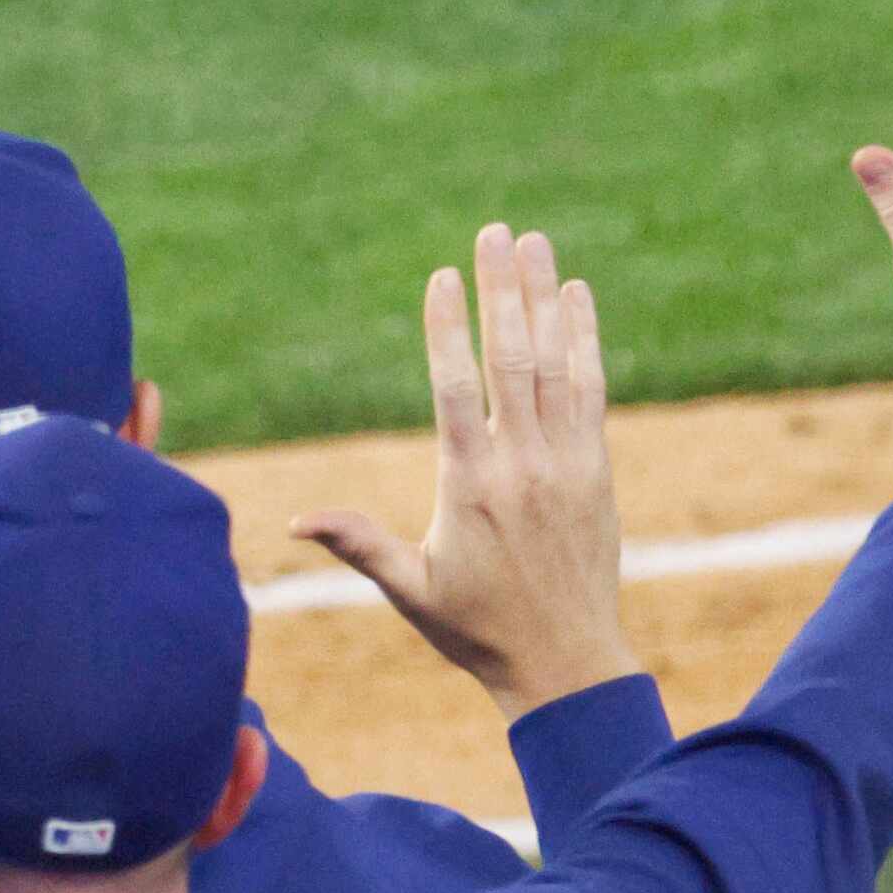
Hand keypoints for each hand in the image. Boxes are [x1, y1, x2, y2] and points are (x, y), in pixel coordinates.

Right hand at [294, 227, 639, 722]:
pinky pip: (591, 390)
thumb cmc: (476, 628)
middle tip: (495, 230)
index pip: (457, 388)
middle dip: (502, 289)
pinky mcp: (596, 468)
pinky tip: (577, 297)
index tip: (443, 275)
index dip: (449, 328)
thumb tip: (296, 520)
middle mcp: (522, 464)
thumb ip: (358, 543)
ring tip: (534, 242)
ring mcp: (565, 462)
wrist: (564, 662)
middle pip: (511, 359)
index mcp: (469, 486)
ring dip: (543, 298)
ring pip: (554, 364)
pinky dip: (584, 340)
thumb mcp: (409, 589)